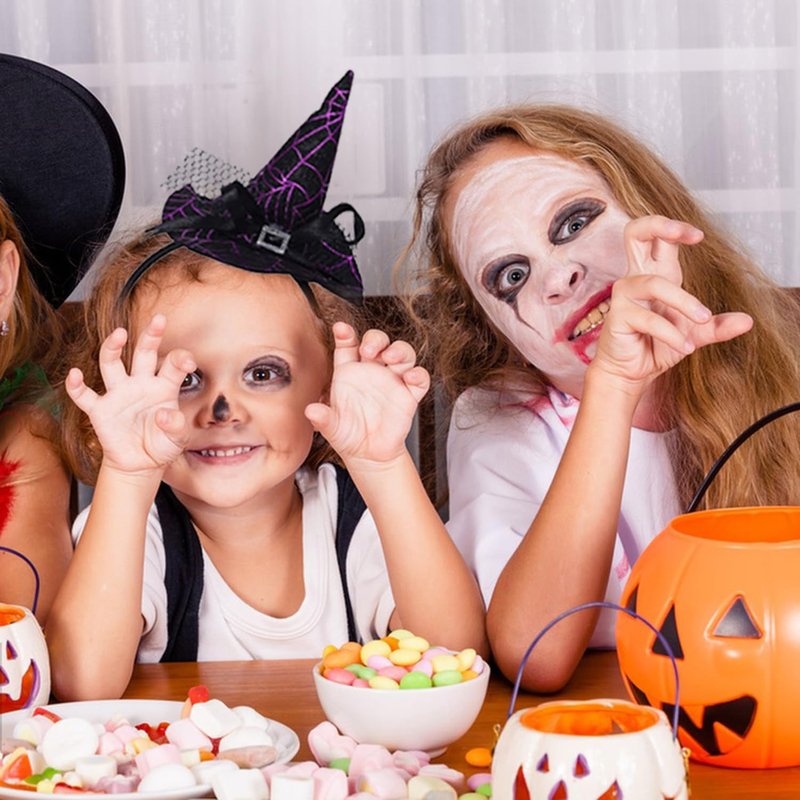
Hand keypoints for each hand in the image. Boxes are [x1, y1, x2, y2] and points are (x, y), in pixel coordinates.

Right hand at [65, 315, 194, 476]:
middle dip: (150, 336)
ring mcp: (118, 394)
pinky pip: (84, 395)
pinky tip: (75, 374)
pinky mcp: (100, 410)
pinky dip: (76, 386)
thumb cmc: (162, 445)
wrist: (141, 464)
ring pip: (112, 364)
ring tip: (119, 334)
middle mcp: (140, 384)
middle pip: (144, 353)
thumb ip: (176, 427)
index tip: (189, 363)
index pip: (173, 365)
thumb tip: (165, 415)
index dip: (181, 359)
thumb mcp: (177, 439)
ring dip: (113, 348)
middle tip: (159, 320)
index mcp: (164, 387)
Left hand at [304, 323, 429, 465]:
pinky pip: (419, 378)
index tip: (341, 329)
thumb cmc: (348, 435)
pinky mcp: (409, 394)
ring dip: (398, 350)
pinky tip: (411, 377)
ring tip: (391, 357)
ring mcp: (392, 380)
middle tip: (368, 350)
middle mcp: (372, 371)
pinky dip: (418, 374)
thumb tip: (311, 411)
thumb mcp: (332, 427)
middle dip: (375, 339)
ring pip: (402, 353)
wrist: (369, 454)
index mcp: (349, 372)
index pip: (348, 345)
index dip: (345, 334)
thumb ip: (323, 418)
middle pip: (377, 342)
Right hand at [590, 216, 752, 392]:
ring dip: (685, 302)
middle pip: (635, 233)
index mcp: (655, 274)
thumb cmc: (654, 346)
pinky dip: (672, 334)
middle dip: (660, 225)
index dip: (676, 227)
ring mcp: (624, 296)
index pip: (658, 237)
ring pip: (656, 284)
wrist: (630, 372)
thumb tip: (748, 321)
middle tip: (692, 235)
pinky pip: (649, 320)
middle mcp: (637, 278)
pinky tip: (685, 346)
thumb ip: (717, 326)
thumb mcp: (693, 333)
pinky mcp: (618, 317)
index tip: (699, 237)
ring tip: (703, 320)